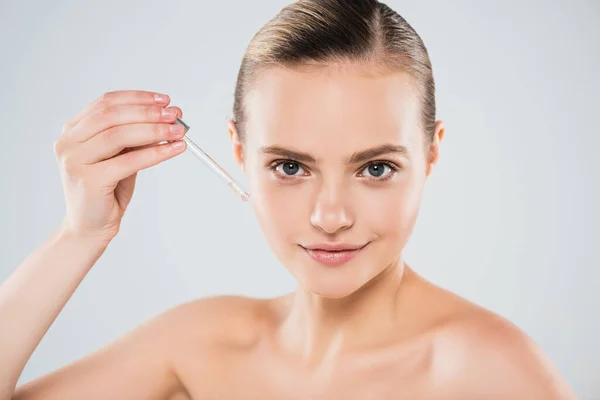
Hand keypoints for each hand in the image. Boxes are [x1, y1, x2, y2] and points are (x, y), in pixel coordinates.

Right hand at [54, 90, 186, 242]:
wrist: (90, 227)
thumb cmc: (106, 190)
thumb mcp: (122, 157)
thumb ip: (137, 137)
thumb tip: (169, 117)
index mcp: (73, 130)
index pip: (107, 102)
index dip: (138, 98)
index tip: (165, 100)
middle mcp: (68, 142)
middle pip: (112, 116)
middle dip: (148, 113)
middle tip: (175, 115)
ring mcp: (74, 161)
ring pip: (119, 135)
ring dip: (155, 131)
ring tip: (179, 131)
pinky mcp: (88, 180)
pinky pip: (128, 161)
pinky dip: (155, 153)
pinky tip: (173, 150)